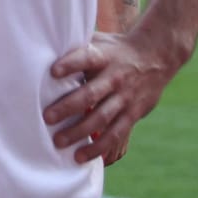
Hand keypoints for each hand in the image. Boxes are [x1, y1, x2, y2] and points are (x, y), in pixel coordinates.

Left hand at [45, 30, 178, 164]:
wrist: (157, 56)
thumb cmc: (115, 49)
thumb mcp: (99, 41)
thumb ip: (75, 47)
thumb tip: (40, 47)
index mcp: (104, 57)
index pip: (86, 58)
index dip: (70, 64)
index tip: (53, 71)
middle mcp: (115, 77)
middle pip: (91, 94)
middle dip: (68, 107)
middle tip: (47, 118)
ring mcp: (126, 97)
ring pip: (103, 117)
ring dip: (80, 131)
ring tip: (59, 142)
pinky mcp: (134, 113)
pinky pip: (116, 133)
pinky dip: (99, 147)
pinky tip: (81, 156)